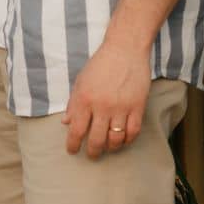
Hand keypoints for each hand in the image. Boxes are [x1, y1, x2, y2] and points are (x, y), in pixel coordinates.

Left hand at [61, 38, 151, 157]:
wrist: (125, 49)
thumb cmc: (100, 64)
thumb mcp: (81, 81)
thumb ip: (73, 103)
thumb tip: (66, 122)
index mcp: (84, 99)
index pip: (76, 130)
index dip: (73, 144)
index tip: (72, 151)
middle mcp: (101, 106)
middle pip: (96, 140)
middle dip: (92, 152)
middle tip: (91, 154)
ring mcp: (121, 107)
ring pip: (115, 139)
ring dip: (110, 148)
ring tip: (107, 147)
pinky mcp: (137, 107)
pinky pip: (132, 132)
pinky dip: (127, 140)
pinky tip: (123, 140)